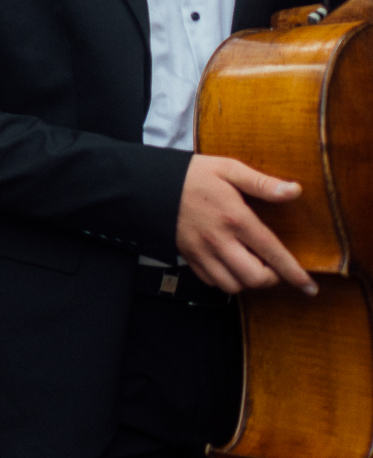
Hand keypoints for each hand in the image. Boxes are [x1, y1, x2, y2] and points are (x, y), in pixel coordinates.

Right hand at [176, 156, 315, 295]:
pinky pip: (211, 281)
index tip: (309, 287)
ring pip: (232, 285)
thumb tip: (294, 191)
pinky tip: (229, 265)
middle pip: (254, 278)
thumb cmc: (192, 175)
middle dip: (271, 279)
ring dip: (247, 281)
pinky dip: (225, 280)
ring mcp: (201, 252)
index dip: (294, 273)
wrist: (147, 184)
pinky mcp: (187, 257)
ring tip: (252, 266)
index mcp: (235, 218)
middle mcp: (219, 241)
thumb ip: (262, 183)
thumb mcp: (228, 169)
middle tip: (273, 268)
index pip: (272, 253)